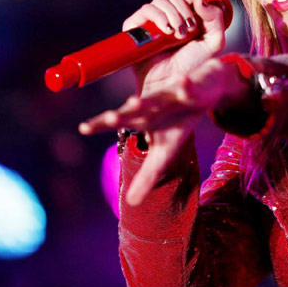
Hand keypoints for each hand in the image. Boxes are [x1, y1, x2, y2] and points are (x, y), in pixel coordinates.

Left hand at [78, 58, 249, 204]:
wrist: (204, 88)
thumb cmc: (179, 120)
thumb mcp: (165, 152)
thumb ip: (148, 176)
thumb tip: (131, 203)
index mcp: (144, 117)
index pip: (119, 120)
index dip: (102, 124)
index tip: (83, 128)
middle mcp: (154, 103)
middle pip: (135, 110)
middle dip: (123, 114)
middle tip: (109, 118)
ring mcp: (172, 94)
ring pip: (158, 97)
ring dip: (148, 100)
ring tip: (132, 102)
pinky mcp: (191, 87)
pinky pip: (188, 87)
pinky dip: (186, 86)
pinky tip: (183, 83)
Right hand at [123, 0, 227, 93]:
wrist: (174, 83)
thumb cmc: (193, 66)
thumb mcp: (214, 42)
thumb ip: (215, 18)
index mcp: (180, 14)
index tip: (195, 12)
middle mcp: (163, 16)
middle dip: (182, 8)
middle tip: (188, 29)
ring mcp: (149, 23)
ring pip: (159, 0)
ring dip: (172, 14)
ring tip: (178, 34)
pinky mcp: (136, 30)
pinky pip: (145, 10)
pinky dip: (158, 16)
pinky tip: (167, 30)